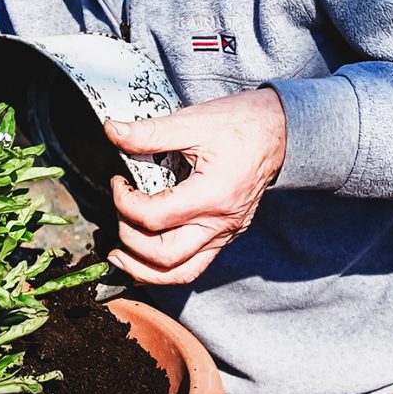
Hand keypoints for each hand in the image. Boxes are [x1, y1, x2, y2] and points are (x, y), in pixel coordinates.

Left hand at [103, 89, 285, 284]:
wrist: (280, 131)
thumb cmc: (241, 124)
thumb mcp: (192, 121)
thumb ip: (149, 132)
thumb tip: (112, 131)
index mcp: (213, 194)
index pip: (155, 217)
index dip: (124, 203)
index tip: (117, 183)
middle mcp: (221, 222)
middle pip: (165, 255)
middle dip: (130, 240)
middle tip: (117, 214)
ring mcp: (226, 232)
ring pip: (181, 272)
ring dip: (145, 269)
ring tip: (119, 256)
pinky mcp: (226, 234)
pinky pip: (194, 265)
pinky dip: (166, 268)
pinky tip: (145, 258)